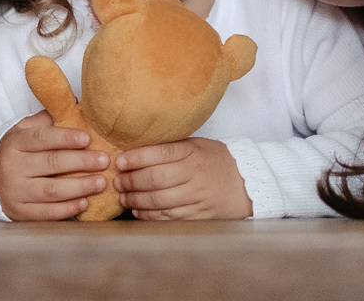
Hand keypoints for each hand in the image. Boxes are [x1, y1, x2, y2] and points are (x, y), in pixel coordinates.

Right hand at [0, 110, 107, 220]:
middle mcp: (13, 167)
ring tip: (101, 182)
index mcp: (15, 143)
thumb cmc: (16, 152)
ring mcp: (15, 191)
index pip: (41, 138)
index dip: (65, 137)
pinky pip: (46, 213)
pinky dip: (67, 209)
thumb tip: (76, 106)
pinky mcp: (20, 212)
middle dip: (81, 162)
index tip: (87, 138)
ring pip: (51, 190)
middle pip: (51, 163)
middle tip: (103, 160)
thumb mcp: (24, 130)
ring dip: (79, 187)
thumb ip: (47, 120)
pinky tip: (84, 202)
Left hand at [114, 137, 252, 219]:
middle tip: (117, 181)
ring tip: (123, 197)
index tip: (120, 161)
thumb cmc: (214, 160)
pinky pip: (168, 218)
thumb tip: (133, 151)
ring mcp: (197, 197)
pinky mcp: (198, 216)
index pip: (159, 153)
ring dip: (135, 200)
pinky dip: (149, 216)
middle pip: (155, 179)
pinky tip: (137, 211)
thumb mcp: (195, 145)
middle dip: (130, 181)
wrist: (246, 183)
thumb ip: (169, 148)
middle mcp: (194, 175)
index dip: (136, 158)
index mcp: (192, 153)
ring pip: (159, 201)